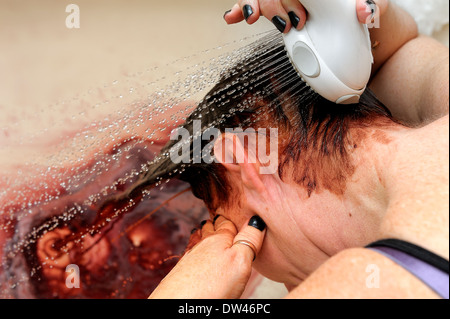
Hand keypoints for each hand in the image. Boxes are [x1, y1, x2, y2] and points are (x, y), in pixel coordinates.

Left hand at [149, 215, 266, 298]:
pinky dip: (194, 248)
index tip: (235, 213)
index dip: (232, 218)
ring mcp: (189, 258)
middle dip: (216, 223)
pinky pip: (190, 253)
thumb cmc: (210, 286)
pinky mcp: (181, 273)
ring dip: (203, 233)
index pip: (227, 223)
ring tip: (206, 228)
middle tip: (220, 217)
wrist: (178, 304)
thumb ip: (248, 241)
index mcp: (219, 240)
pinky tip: (194, 254)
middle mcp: (202, 245)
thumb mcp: (240, 261)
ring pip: (198, 240)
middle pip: (210, 229)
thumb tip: (257, 221)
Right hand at [224, 0, 387, 32]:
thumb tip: (365, 12)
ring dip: (250, 5)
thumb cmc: (365, 5)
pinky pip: (253, 5)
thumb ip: (371, 3)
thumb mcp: (375, 2)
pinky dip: (239, 10)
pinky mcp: (279, 6)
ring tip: (251, 19)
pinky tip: (231, 18)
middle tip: (293, 24)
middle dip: (272, 4)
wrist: (359, 17)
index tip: (298, 17)